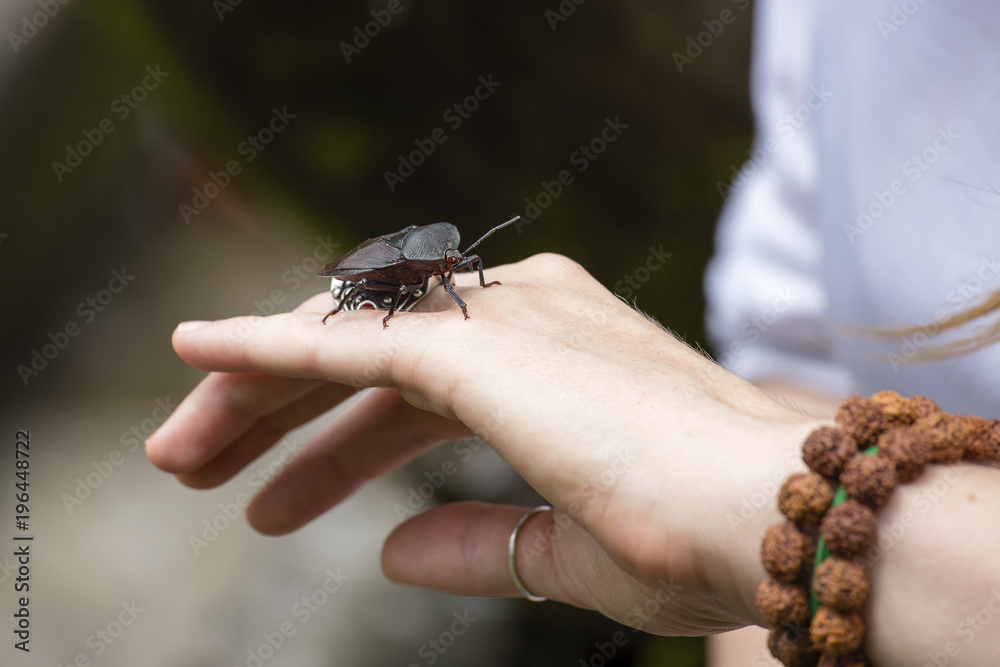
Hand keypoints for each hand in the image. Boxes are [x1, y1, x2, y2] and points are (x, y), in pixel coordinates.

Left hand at [146, 253, 821, 635]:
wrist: (772, 516)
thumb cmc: (701, 536)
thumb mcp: (568, 550)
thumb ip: (484, 543)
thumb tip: (397, 554)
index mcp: (549, 362)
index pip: (408, 393)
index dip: (333, 449)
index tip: (271, 500)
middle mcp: (522, 321)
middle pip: (363, 360)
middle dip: (277, 416)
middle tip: (199, 473)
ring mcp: (500, 325)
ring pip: (343, 345)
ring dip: (257, 395)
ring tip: (183, 458)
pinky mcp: (477, 346)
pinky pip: (348, 337)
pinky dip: (268, 343)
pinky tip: (199, 351)